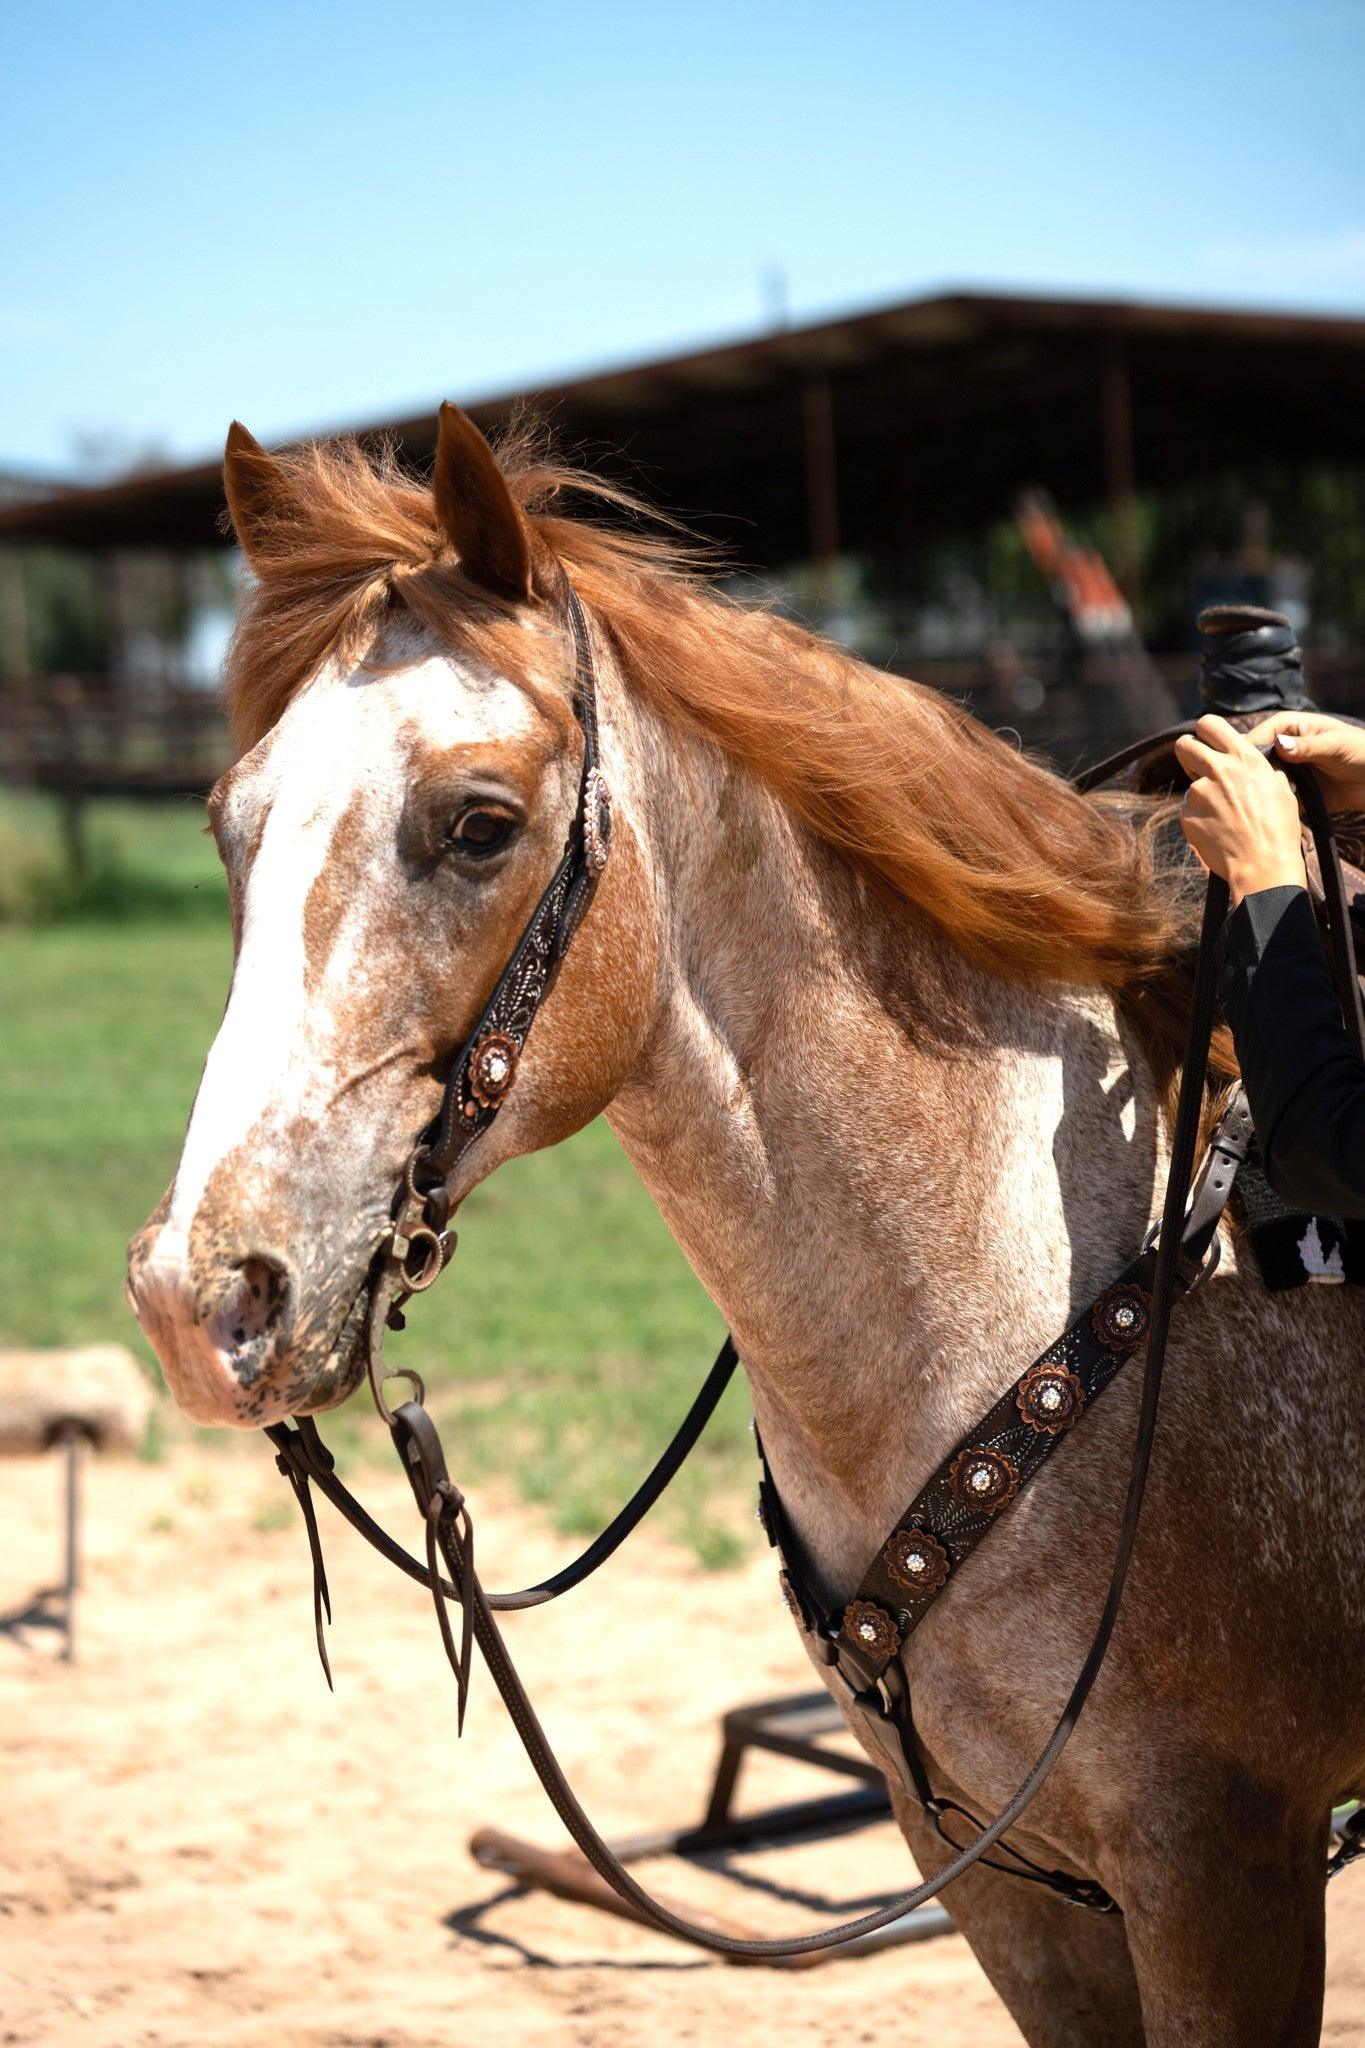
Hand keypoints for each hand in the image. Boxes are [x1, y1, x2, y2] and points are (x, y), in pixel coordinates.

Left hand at [1173, 714, 1306, 906]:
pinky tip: (1217, 830)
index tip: (1206, 742)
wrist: (1264, 865)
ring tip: (1223, 816)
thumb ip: (1260, 769)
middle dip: (1188, 753)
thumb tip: (1251, 762)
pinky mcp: (1187, 814)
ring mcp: (1199, 792)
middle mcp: (1218, 769)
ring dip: (1201, 795)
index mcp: (1244, 757)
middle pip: (1184, 745)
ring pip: (1189, 784)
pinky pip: (1188, 809)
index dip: (1204, 732)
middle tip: (1198, 768)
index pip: (1209, 724)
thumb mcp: (1281, 788)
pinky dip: (1198, 817)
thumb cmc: (1278, 829)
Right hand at [1242, 710, 1364, 813]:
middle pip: (1254, 760)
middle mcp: (1283, 749)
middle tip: (1254, 788)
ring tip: (1267, 802)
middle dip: (1251, 773)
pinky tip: (1275, 813)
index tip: (1243, 766)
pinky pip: (1275, 800)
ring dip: (1261, 792)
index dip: (1248, 749)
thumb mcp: (1335, 745)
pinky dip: (1272, 807)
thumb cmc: (1361, 751)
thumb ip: (1307, 746)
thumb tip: (1279, 744)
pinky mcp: (1292, 793)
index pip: (1258, 735)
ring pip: (1262, 781)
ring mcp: (1286, 772)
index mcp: (1289, 727)